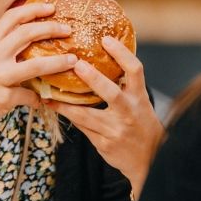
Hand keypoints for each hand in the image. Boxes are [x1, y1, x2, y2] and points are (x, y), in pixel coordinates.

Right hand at [0, 2, 76, 165]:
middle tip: (68, 30)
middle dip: (51, 29)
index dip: (33, 9)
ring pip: (35, 65)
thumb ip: (1, 49)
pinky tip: (44, 100)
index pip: (11, 17)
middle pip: (26, 34)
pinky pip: (30, 96)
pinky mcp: (3, 98)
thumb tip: (26, 42)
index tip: (51, 7)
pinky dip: (39, 98)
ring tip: (73, 60)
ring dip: (58, 62)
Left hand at [46, 36, 162, 197]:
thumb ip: (125, 86)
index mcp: (139, 98)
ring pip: (85, 115)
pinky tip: (55, 107)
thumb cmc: (142, 125)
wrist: (151, 160)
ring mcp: (115, 130)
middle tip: (75, 64)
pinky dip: (68, 116)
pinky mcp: (104, 144)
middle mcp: (129, 113)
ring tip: (49, 92)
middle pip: (110, 92)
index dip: (121, 53)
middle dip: (92, 78)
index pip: (135, 70)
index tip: (106, 39)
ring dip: (65, 104)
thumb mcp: (140, 103)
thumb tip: (100, 60)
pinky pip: (82, 128)